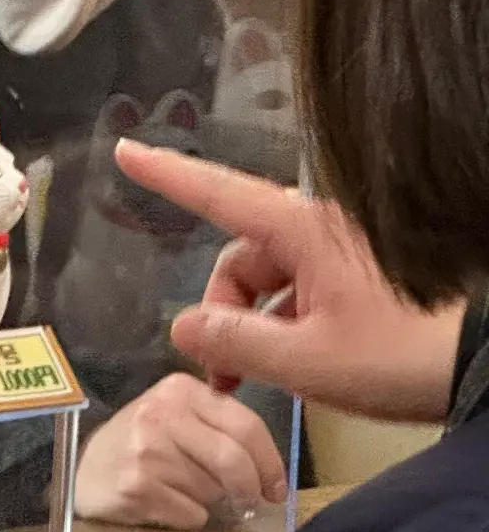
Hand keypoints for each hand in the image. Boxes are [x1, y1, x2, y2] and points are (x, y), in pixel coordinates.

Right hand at [75, 372, 286, 530]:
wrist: (84, 469)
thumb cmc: (141, 445)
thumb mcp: (177, 416)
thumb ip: (219, 424)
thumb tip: (270, 468)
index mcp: (180, 390)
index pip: (246, 425)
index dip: (270, 462)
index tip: (276, 487)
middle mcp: (160, 414)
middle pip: (234, 459)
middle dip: (249, 488)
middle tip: (250, 502)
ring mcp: (145, 451)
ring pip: (213, 490)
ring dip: (209, 500)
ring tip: (181, 490)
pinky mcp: (136, 486)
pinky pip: (191, 514)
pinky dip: (188, 517)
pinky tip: (166, 504)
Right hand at [116, 141, 462, 422]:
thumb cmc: (405, 353)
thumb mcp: (308, 359)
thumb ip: (236, 341)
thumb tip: (185, 326)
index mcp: (304, 233)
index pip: (218, 195)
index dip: (168, 175)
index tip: (127, 150)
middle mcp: (323, 232)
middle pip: (244, 258)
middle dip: (222, 312)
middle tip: (221, 374)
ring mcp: (349, 253)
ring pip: (274, 281)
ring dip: (256, 327)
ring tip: (259, 381)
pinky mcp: (370, 276)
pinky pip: (307, 291)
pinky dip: (289, 325)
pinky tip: (299, 366)